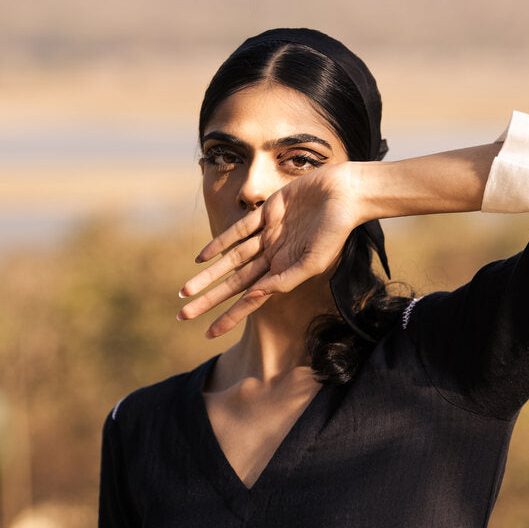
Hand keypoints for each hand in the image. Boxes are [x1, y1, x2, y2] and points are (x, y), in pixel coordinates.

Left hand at [177, 162, 362, 336]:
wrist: (345, 194)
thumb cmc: (336, 231)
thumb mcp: (313, 263)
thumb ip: (285, 280)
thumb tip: (255, 295)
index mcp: (285, 272)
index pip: (251, 299)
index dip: (229, 317)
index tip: (209, 334)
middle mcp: (274, 256)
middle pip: (234, 283)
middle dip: (209, 300)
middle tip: (183, 315)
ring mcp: (269, 235)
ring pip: (231, 260)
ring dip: (208, 276)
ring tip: (184, 291)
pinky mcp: (267, 212)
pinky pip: (238, 230)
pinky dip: (219, 242)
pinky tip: (202, 257)